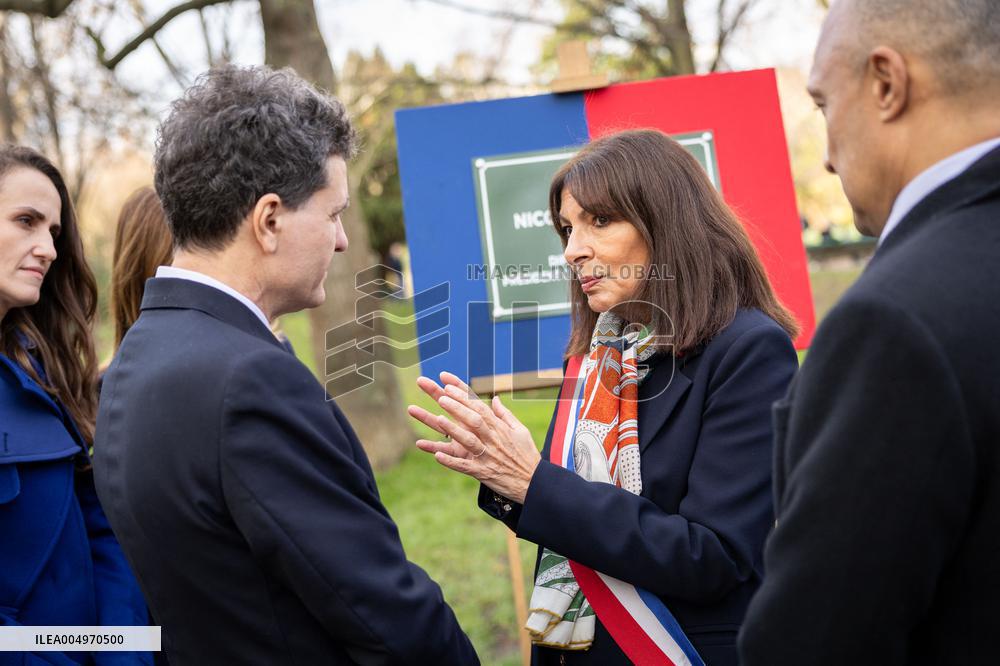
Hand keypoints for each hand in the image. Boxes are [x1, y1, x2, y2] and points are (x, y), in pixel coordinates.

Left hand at [407, 372, 540, 503]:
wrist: (535, 483)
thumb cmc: (527, 455)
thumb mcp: (520, 431)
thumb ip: (505, 415)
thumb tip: (495, 399)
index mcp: (500, 429)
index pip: (480, 407)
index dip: (464, 396)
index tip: (448, 386)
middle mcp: (493, 440)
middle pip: (474, 420)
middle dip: (458, 408)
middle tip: (441, 397)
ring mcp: (488, 456)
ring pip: (469, 441)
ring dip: (453, 430)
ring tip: (439, 419)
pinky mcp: (483, 473)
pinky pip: (465, 467)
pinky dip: (451, 461)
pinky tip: (437, 456)